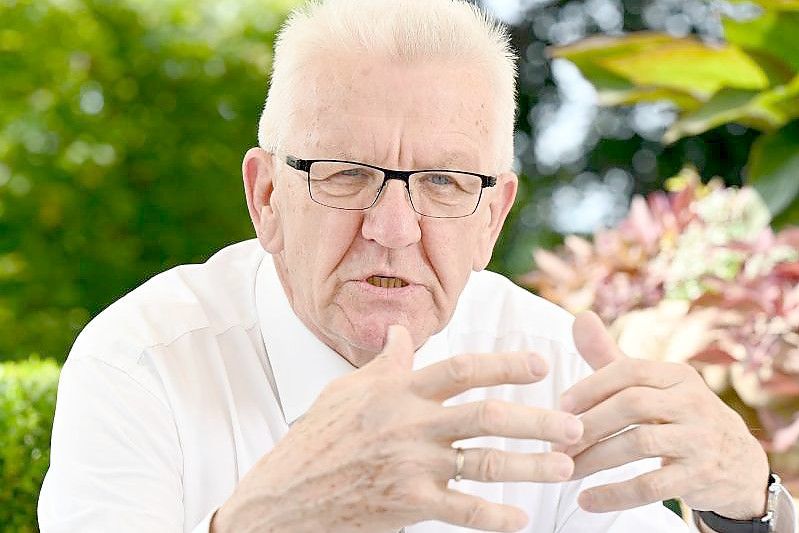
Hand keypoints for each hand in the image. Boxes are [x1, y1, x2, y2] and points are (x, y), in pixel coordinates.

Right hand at [212, 325, 584, 532]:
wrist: (286, 495)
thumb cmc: (315, 438)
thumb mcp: (346, 390)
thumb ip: (383, 363)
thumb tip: (398, 331)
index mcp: (398, 390)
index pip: (462, 368)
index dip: (505, 363)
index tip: (541, 363)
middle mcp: (411, 423)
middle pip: (486, 415)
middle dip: (536, 419)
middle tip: (575, 424)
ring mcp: (411, 465)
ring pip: (484, 462)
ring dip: (529, 465)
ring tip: (564, 467)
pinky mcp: (408, 504)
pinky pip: (462, 511)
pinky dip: (494, 517)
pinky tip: (521, 520)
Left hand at [557, 311, 768, 519]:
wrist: (738, 462)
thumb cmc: (676, 414)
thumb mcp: (650, 384)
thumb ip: (611, 356)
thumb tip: (580, 317)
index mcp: (676, 375)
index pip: (628, 371)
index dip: (591, 387)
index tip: (560, 406)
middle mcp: (691, 403)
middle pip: (631, 405)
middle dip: (588, 424)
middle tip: (556, 443)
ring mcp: (699, 440)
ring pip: (638, 444)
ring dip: (595, 459)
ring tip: (565, 470)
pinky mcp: (699, 476)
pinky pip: (651, 486)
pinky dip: (615, 495)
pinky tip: (587, 500)